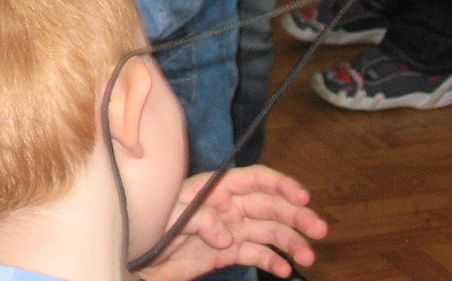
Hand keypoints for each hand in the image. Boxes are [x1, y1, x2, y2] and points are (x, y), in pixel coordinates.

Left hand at [137, 166, 327, 280]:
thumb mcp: (165, 217)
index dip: (279, 184)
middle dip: (296, 215)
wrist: (132, 255)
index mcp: (212, 189)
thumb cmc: (144, 225)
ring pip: (268, 232)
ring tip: (308, 257)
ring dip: (291, 242)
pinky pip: (256, 253)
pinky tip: (284, 271)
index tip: (303, 196)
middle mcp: (225, 206)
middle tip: (320, 230)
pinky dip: (273, 261)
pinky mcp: (226, 253)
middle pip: (268, 206)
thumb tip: (227, 235)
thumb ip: (197, 219)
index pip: (252, 179)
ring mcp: (228, 229)